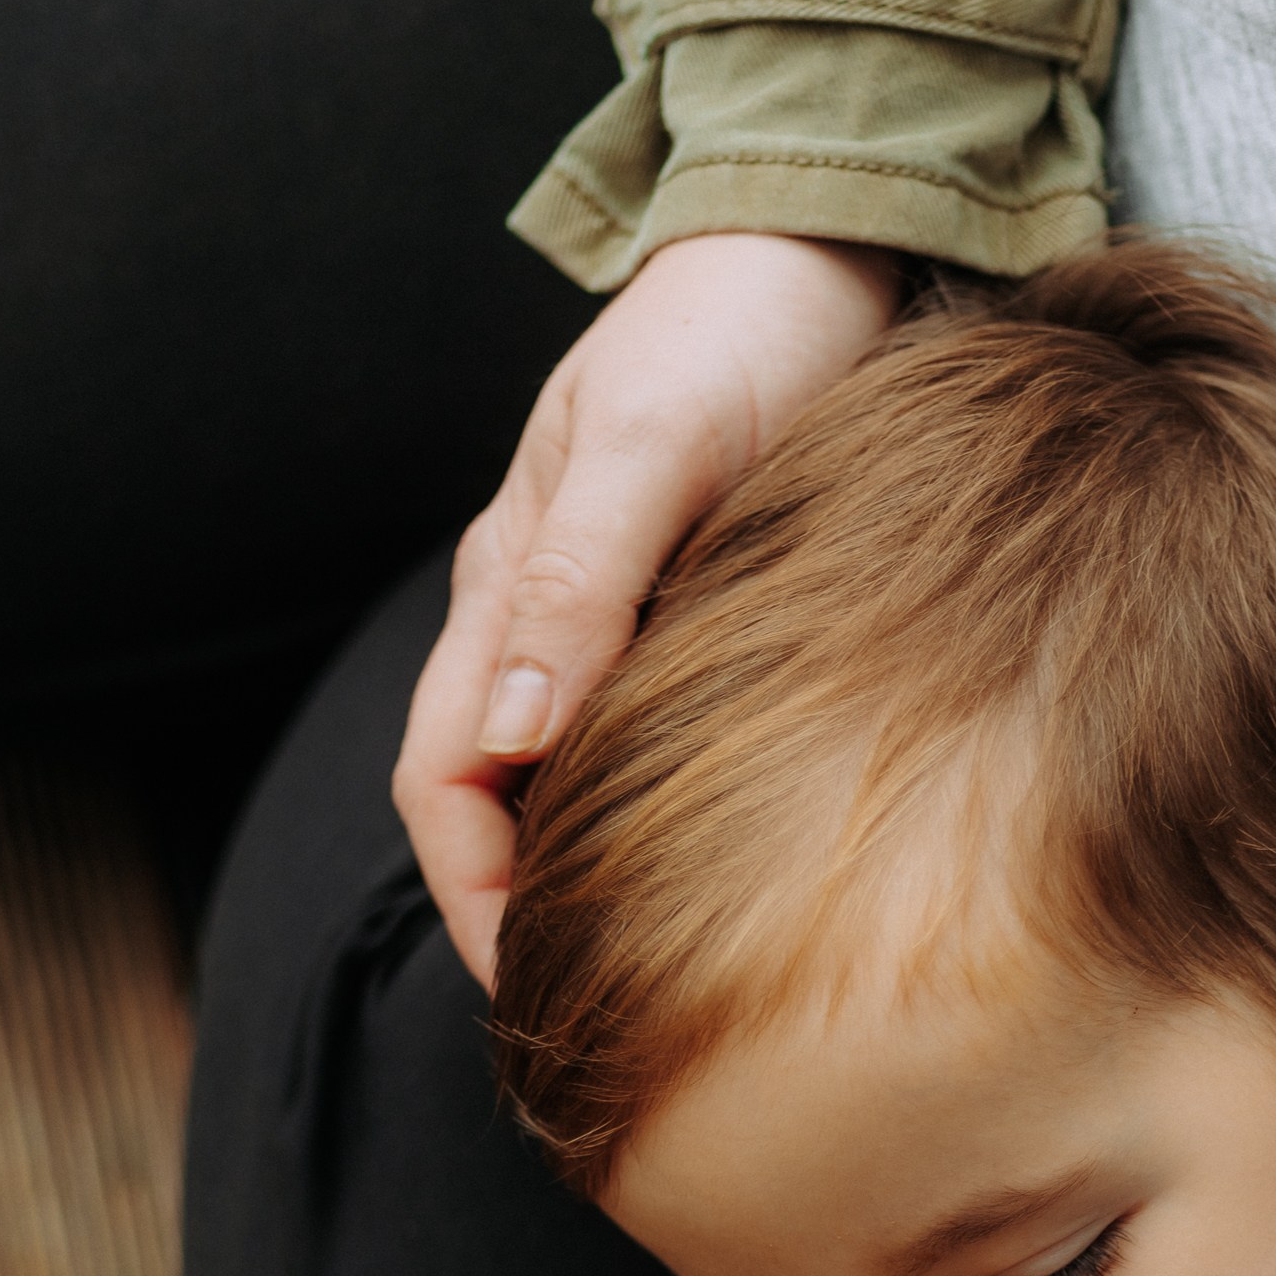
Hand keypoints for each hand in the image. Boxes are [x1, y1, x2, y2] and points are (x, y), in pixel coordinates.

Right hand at [393, 230, 898, 982]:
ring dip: (611, 889)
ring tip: (693, 990)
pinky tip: (761, 887)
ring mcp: (629, 628)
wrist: (828, 238)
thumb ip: (581, 584)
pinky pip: (665, 756)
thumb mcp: (659, 449)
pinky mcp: (709, 627)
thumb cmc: (740, 327)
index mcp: (509, 590)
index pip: (447, 789)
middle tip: (627, 1037)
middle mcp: (553, 624)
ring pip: (585, 793)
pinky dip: (686, 833)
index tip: (544, 998)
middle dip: (539, 928)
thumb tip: (509, 739)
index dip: (478, 906)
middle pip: (504, 813)